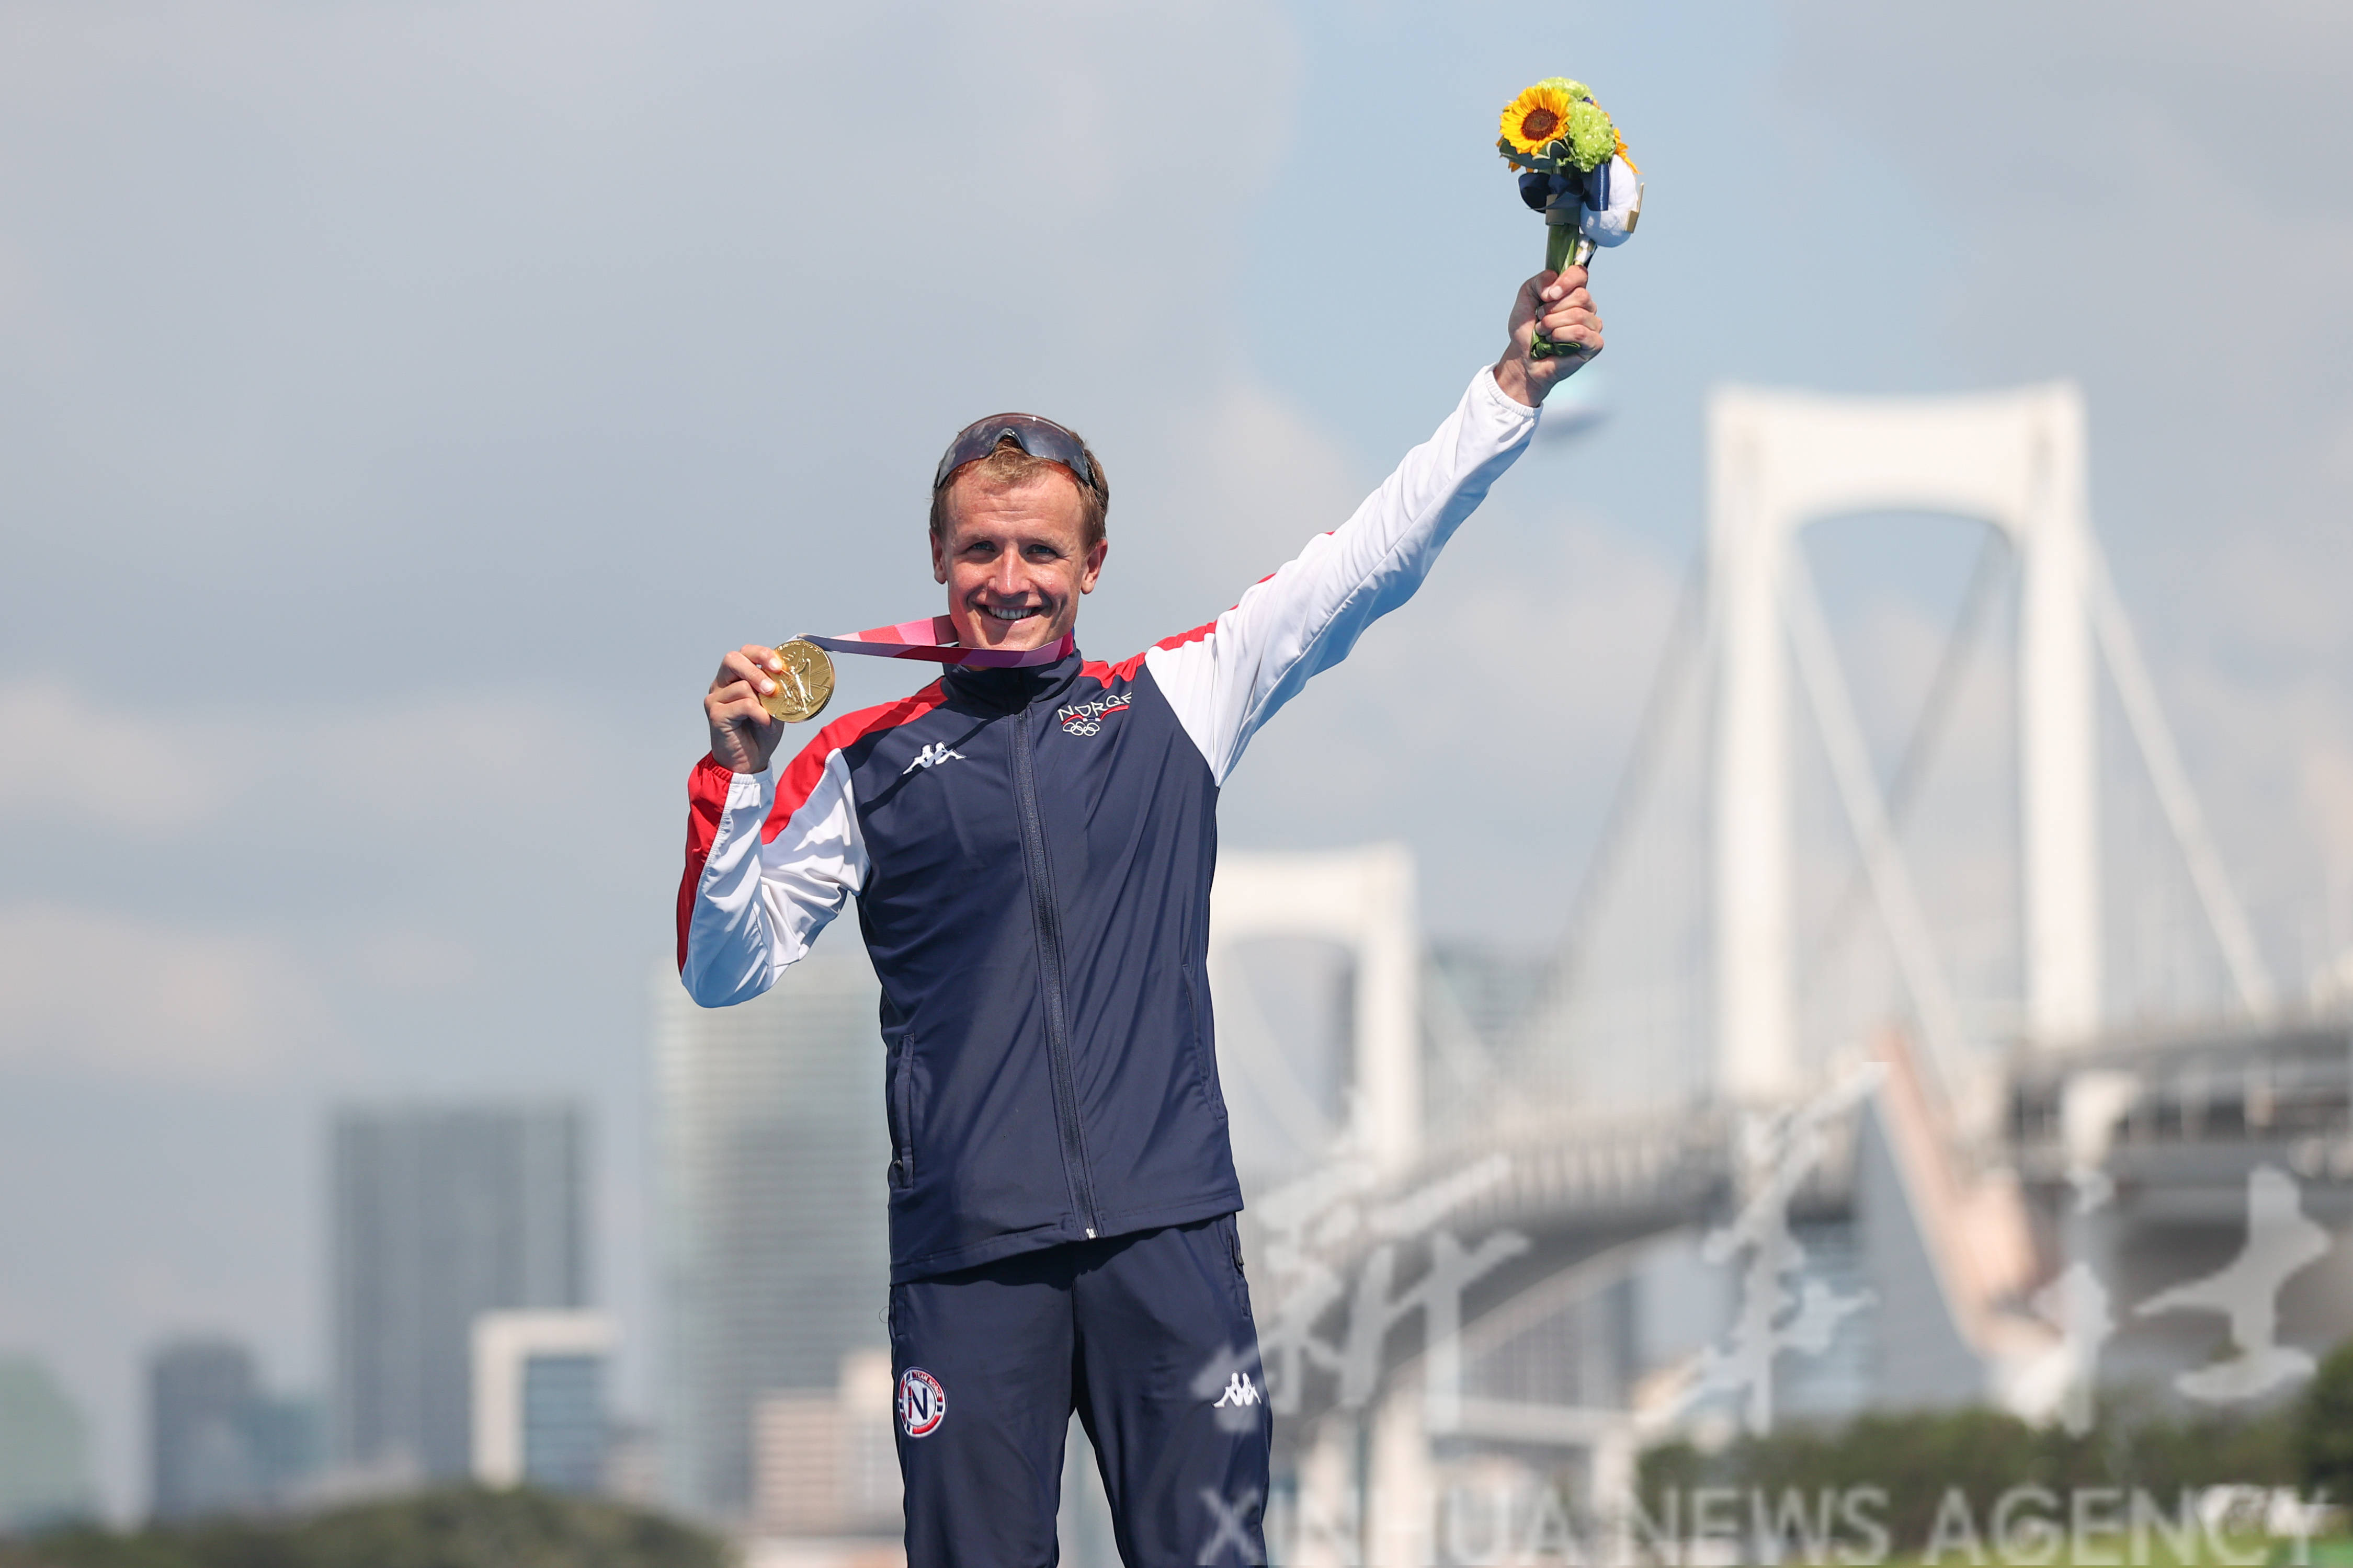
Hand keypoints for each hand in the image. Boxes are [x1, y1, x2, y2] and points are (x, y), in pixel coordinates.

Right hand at [705, 644, 786, 774]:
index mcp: (735, 677)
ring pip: (742, 686)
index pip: (744, 653)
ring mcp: (715, 698)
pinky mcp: (715, 714)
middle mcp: (721, 684)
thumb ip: (776, 691)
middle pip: (733, 659)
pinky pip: (743, 705)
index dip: (762, 654)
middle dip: (757, 669)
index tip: (779, 666)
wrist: (748, 762)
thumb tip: (787, 677)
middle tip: (773, 687)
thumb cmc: (760, 733)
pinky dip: (760, 714)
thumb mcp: (774, 707)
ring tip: (770, 718)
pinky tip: (764, 724)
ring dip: (764, 702)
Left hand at [1491, 265, 1602, 407]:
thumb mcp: (1525, 298)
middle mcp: (1587, 306)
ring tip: (1544, 333)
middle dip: (1553, 309)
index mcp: (1572, 291)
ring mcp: (1593, 325)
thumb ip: (1539, 282)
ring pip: (1578, 315)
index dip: (1566, 281)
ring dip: (1552, 324)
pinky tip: (1553, 342)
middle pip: (1581, 295)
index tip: (1548, 295)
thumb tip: (1554, 288)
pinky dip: (1561, 336)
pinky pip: (1580, 333)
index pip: (1580, 274)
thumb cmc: (1527, 329)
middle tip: (1541, 320)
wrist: (1523, 358)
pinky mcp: (1594, 344)